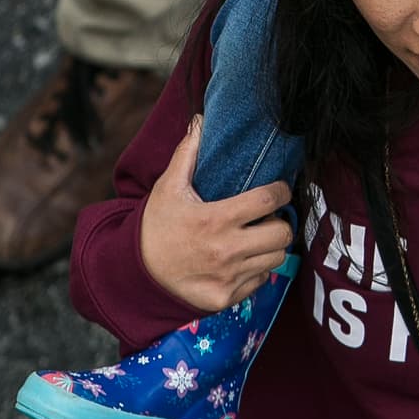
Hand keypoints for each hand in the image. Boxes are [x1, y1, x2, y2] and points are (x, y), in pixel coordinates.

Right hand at [139, 116, 293, 315]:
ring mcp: (228, 277)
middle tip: (269, 216)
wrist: (136, 273)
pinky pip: (260, 281)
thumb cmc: (156, 226)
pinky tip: (243, 259)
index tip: (279, 188)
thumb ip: (187, 153)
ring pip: (276, 258)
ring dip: (271, 245)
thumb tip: (200, 120)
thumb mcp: (168, 187)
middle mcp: (227, 250)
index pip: (269, 200)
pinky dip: (257, 269)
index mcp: (217, 219)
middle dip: (280, 220)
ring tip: (258, 236)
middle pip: (282, 233)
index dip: (281, 190)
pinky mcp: (226, 298)